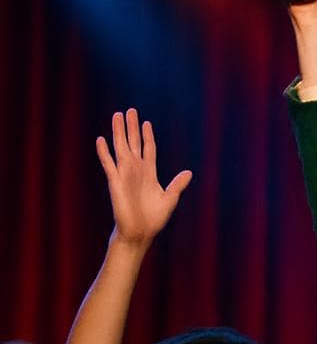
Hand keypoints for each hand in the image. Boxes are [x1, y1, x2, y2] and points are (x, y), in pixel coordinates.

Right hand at [95, 109, 191, 248]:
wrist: (140, 232)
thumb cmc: (154, 218)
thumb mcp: (170, 198)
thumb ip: (177, 184)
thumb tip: (189, 172)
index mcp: (149, 173)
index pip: (148, 149)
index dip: (147, 135)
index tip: (146, 122)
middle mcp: (136, 170)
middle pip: (133, 143)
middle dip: (131, 127)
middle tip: (129, 111)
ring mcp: (124, 175)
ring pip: (120, 148)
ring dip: (118, 132)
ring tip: (117, 115)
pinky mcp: (115, 182)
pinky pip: (109, 164)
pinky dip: (104, 152)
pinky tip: (101, 139)